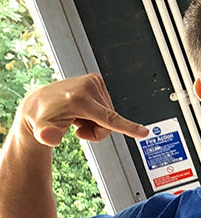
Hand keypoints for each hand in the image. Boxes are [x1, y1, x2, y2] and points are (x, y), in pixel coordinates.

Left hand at [19, 74, 148, 147]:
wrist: (39, 104)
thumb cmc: (42, 118)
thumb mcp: (41, 130)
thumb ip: (44, 134)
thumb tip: (48, 136)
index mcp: (78, 98)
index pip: (108, 118)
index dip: (127, 127)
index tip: (144, 132)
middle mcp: (87, 86)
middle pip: (110, 122)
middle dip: (97, 130)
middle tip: (78, 127)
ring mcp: (93, 82)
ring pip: (110, 116)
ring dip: (95, 122)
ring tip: (77, 118)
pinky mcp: (96, 81)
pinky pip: (108, 107)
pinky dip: (96, 114)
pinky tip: (82, 111)